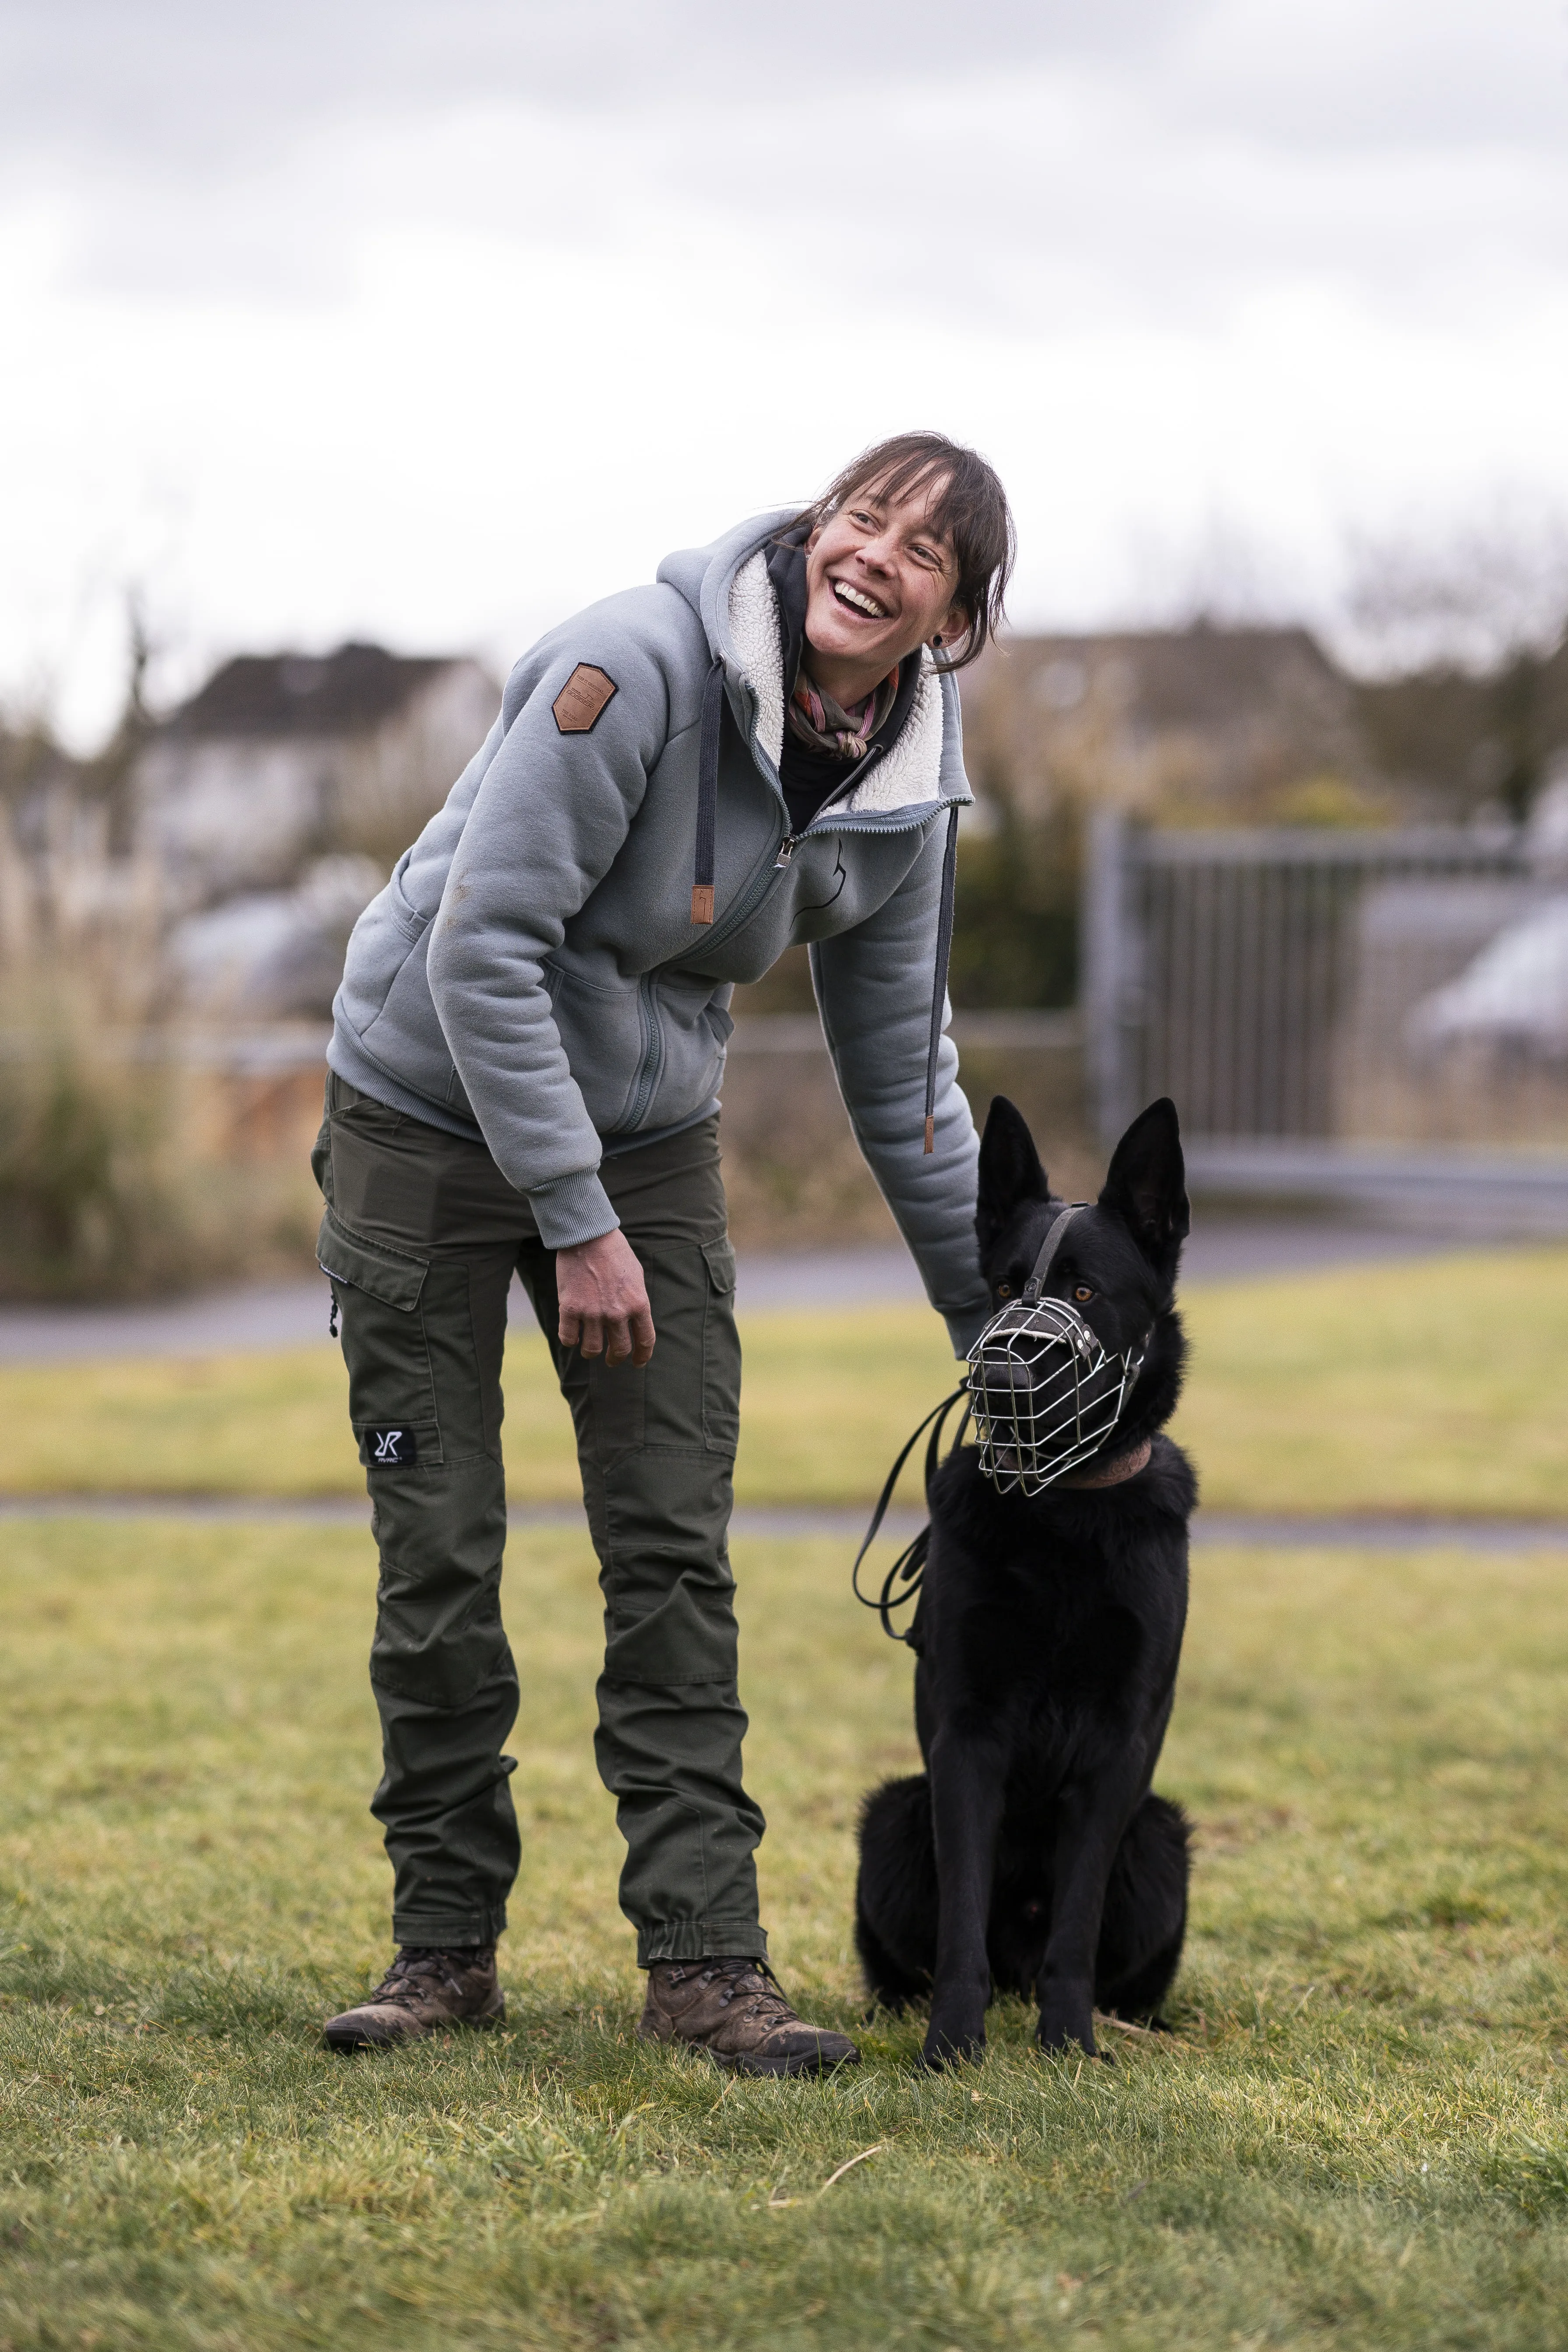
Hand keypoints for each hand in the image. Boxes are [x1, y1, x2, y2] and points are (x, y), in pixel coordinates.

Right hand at [556, 1230, 654, 1367]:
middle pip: (620, 1350)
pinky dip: (570, 1340)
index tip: (637, 1362)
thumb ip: (636, 1300)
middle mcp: (617, 1313)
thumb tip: (635, 1321)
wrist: (588, 1235)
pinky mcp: (570, 1309)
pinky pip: (568, 1338)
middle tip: (612, 1360)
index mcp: (638, 1304)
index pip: (645, 1340)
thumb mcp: (636, 1276)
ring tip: (589, 1350)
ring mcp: (593, 1312)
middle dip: (616, 1359)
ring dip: (591, 1352)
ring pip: (592, 1349)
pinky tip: (571, 1336)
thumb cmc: (614, 1252)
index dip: (642, 1356)